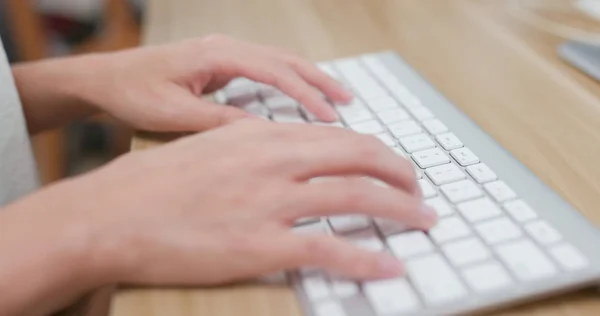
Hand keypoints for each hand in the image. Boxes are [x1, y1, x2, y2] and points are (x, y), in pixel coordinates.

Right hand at [45, 120, 435, 285]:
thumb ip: (252, 148)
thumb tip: (288, 157)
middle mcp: (273, 161)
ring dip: (399, 209)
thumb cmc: (151, 185)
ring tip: (422, 219)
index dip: (372, 150)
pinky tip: (389, 265)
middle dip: (398, 171)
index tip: (387, 163)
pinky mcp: (262, 245)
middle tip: (417, 187)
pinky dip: (366, 258)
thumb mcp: (209, 148)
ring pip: (355, 197)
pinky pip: (330, 249)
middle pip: (358, 156)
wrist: (109, 215)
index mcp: (260, 136)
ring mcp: (270, 202)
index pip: (335, 136)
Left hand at [71, 34, 350, 130]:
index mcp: (215, 55)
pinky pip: (264, 69)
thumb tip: (261, 134)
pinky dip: (288, 81)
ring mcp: (223, 52)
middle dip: (318, 80)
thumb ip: (218, 122)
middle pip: (284, 60)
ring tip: (335, 96)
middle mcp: (224, 47)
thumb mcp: (174, 114)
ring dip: (307, 78)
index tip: (328, 117)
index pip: (274, 72)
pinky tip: (300, 94)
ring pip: (277, 62)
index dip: (305, 95)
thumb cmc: (133, 93)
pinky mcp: (220, 63)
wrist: (105, 79)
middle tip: (347, 101)